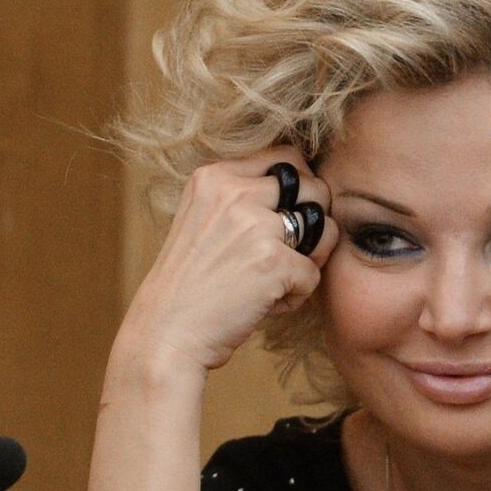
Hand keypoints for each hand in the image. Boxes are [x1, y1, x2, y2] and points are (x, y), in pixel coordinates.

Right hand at [113, 149, 340, 376]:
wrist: (165, 333)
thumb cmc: (190, 284)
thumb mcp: (202, 220)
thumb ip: (241, 198)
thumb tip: (306, 186)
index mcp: (214, 176)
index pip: (285, 157)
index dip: (300, 186)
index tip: (288, 214)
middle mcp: (234, 193)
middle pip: (315, 186)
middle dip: (315, 220)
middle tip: (292, 250)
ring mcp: (255, 225)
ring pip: (324, 228)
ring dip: (312, 257)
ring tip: (280, 278)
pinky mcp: (273, 262)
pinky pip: (314, 274)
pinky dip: (296, 296)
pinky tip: (266, 305)